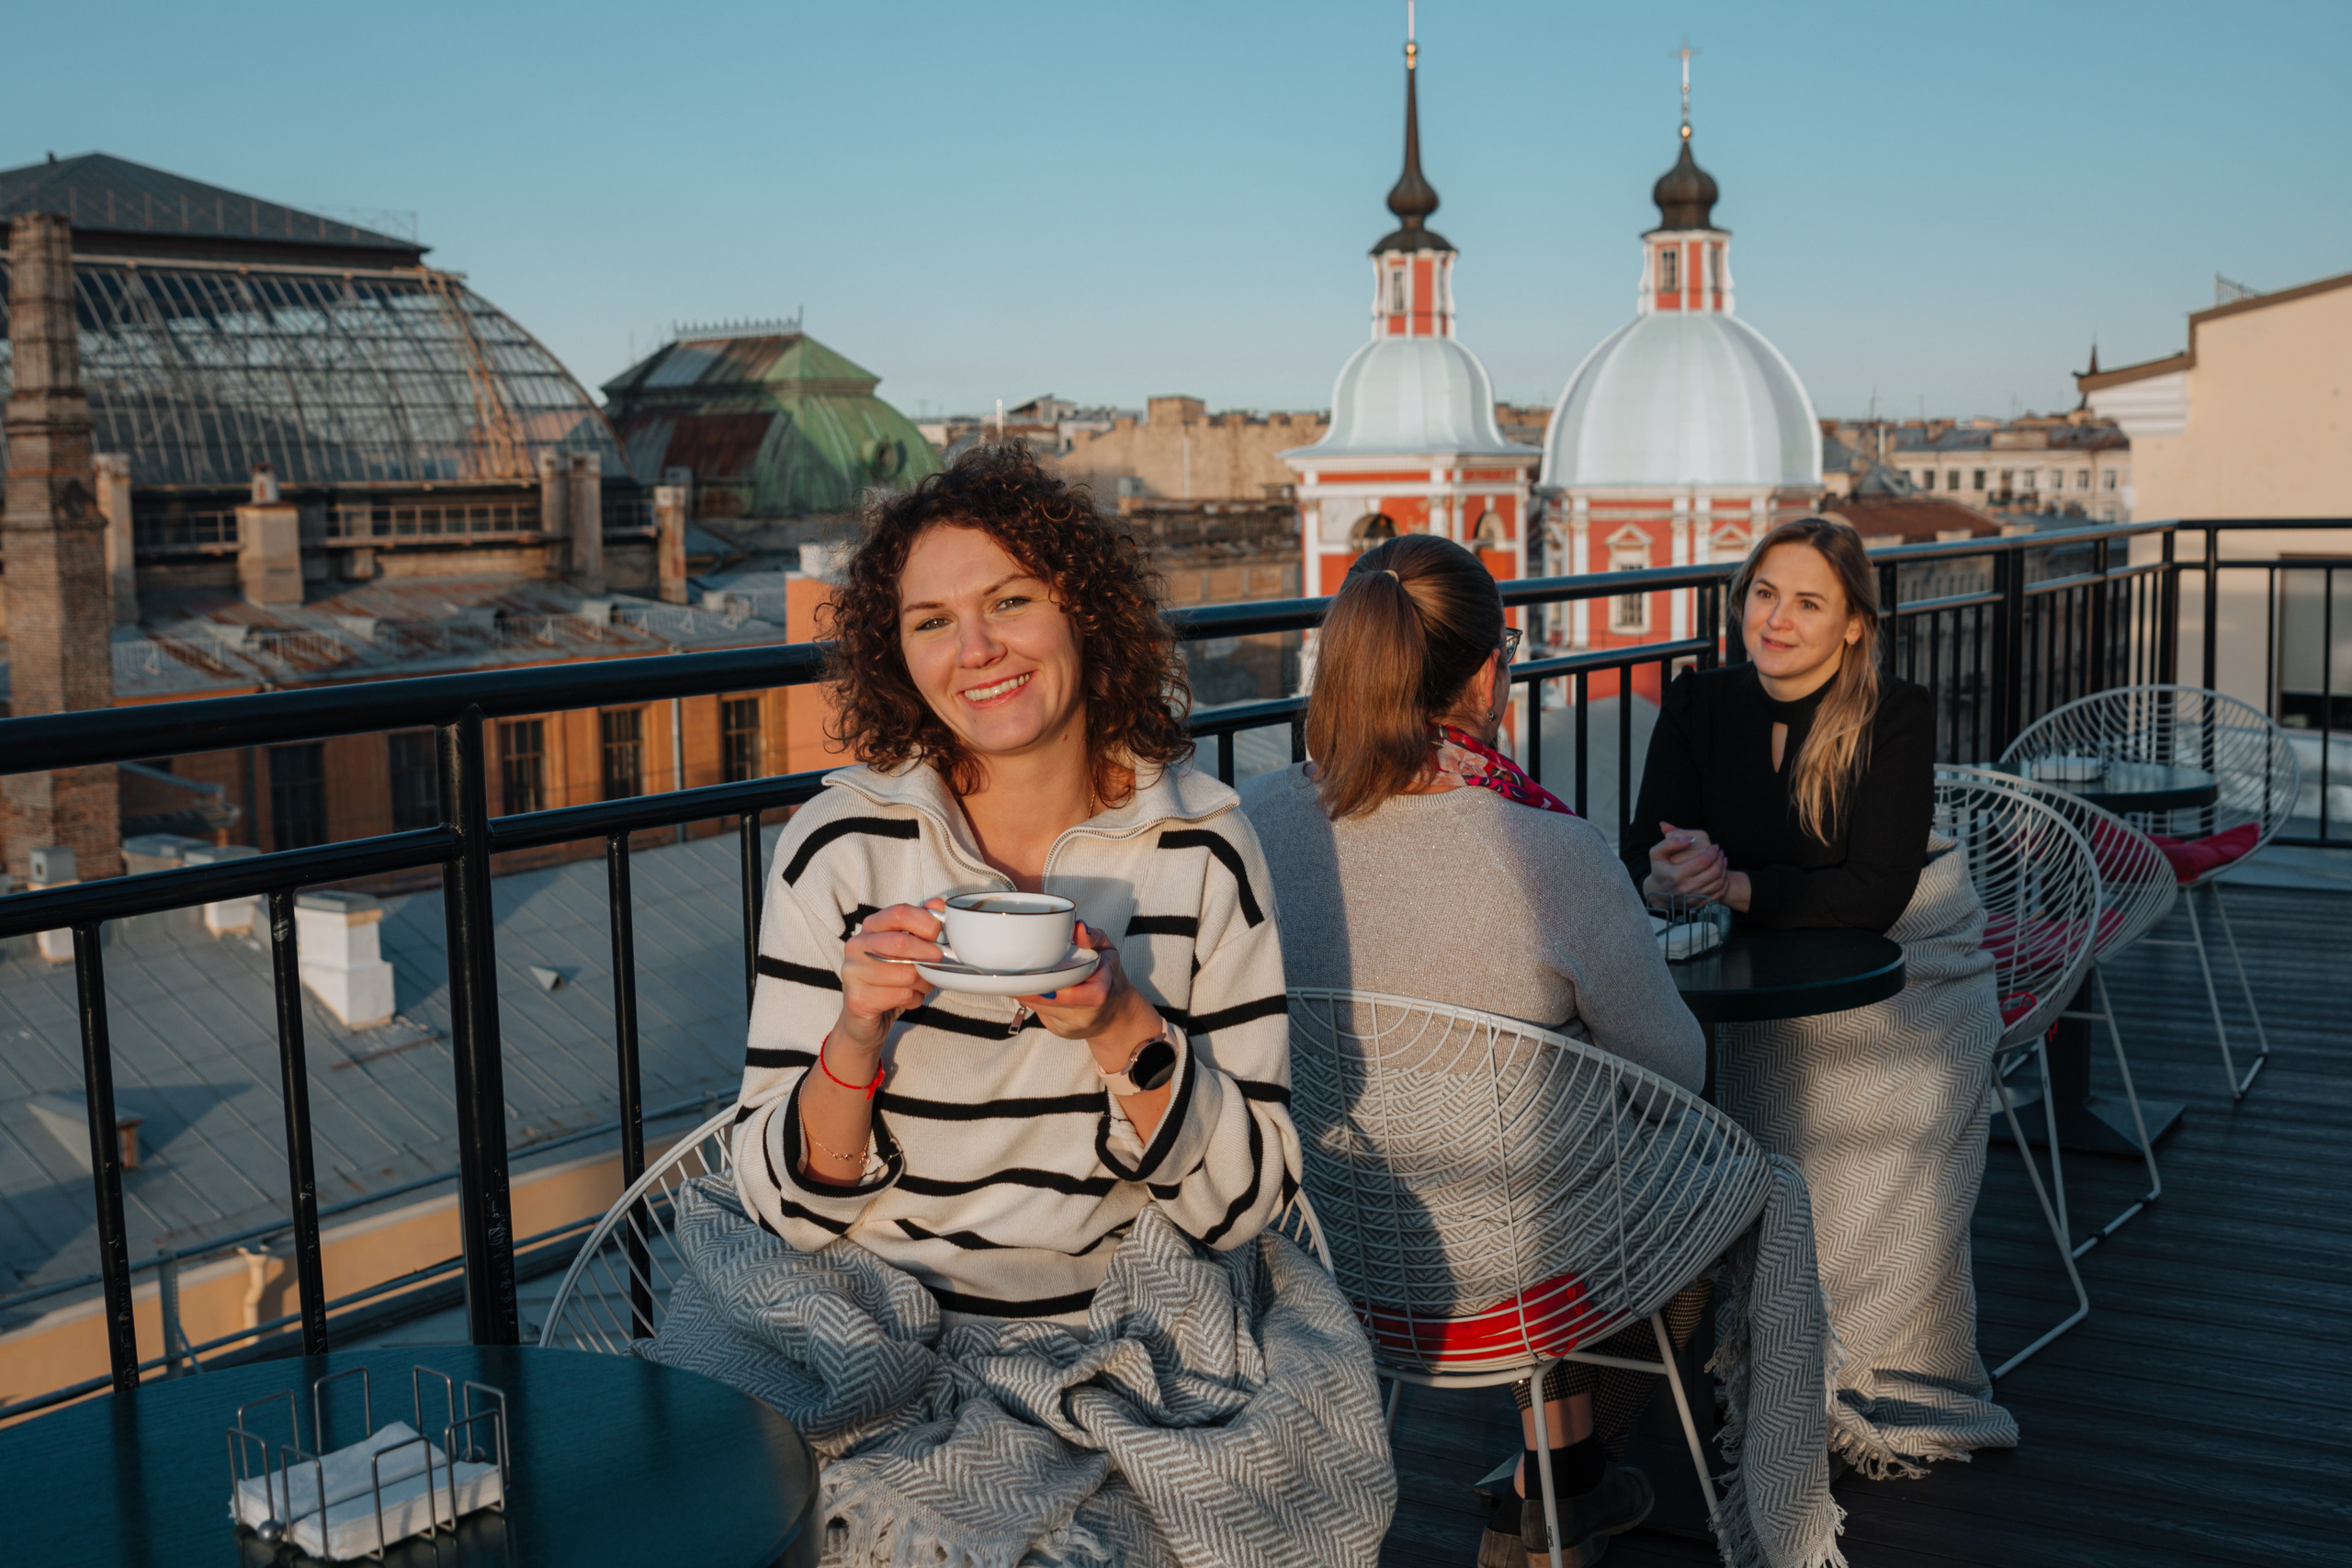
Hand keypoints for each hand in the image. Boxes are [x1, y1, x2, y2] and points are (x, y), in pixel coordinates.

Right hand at [832, 900, 944, 1057]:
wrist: (864, 1019)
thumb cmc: (891, 979)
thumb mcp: (907, 950)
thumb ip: (920, 925)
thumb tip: (939, 904)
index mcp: (870, 927)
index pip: (899, 912)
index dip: (926, 922)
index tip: (939, 935)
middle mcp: (856, 946)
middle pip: (901, 942)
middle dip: (928, 954)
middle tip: (939, 962)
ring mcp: (852, 972)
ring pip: (906, 973)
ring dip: (923, 982)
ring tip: (920, 985)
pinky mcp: (857, 999)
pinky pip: (901, 995)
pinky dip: (914, 999)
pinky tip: (909, 999)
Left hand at [1021, 922, 1158, 1060]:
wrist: (1116, 1014)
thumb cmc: (1110, 979)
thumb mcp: (1108, 953)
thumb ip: (1094, 937)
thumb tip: (1078, 927)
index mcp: (1097, 994)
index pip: (1066, 993)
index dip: (1043, 986)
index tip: (1027, 974)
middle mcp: (1082, 1015)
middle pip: (1044, 1000)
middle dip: (1026, 985)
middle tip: (1012, 969)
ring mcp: (1069, 1026)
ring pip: (1036, 1007)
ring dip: (1025, 991)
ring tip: (1019, 975)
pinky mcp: (1058, 1031)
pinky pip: (1038, 1012)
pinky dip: (1033, 999)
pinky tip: (1035, 987)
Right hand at [1646, 821, 1728, 902]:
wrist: (1658, 893)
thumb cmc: (1659, 870)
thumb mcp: (1656, 854)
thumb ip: (1669, 843)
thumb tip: (1689, 840)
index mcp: (1677, 875)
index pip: (1704, 860)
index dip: (1712, 851)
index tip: (1715, 846)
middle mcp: (1686, 888)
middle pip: (1714, 871)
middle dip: (1720, 859)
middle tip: (1720, 852)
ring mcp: (1694, 898)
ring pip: (1719, 882)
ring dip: (1724, 869)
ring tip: (1722, 861)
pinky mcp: (1700, 904)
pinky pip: (1719, 893)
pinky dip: (1724, 882)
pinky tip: (1721, 874)